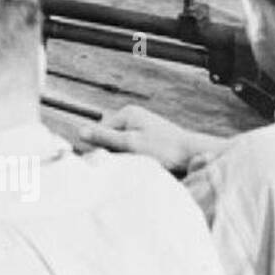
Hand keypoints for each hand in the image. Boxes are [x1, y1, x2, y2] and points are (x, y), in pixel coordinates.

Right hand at [77, 104, 214, 171]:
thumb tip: (80, 131)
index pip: (101, 132)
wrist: (194, 155)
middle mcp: (133, 116)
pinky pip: (133, 148)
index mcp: (127, 113)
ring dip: (128, 156)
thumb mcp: (131, 143)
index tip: (119, 159)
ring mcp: (141, 126)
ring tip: (144, 161)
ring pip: (122, 145)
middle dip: (118, 152)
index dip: (106, 149)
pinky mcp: (148, 137)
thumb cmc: (165, 149)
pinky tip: (148, 161)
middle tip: (134, 161)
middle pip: (111, 138)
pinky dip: (137, 157)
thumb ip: (104, 137)